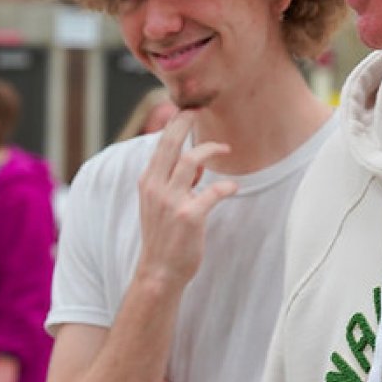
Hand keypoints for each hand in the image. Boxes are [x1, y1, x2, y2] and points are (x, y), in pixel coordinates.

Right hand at [136, 111, 237, 289]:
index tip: (187, 109)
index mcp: (148, 182)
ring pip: (190, 161)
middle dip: (184, 122)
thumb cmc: (163, 237)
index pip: (160, 144)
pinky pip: (213, 192)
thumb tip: (196, 164)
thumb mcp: (159, 204)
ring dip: (210, 150)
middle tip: (199, 109)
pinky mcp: (189, 216)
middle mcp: (156, 188)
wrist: (159, 272)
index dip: (174, 124)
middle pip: (170, 143)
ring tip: (226, 149)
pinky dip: (226, 186)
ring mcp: (172, 202)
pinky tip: (233, 187)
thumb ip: (174, 182)